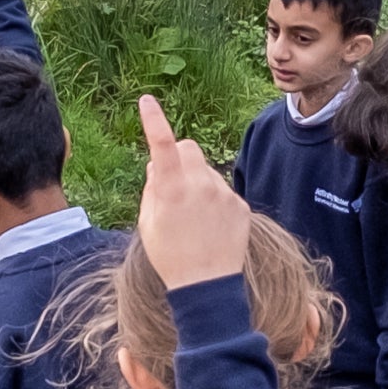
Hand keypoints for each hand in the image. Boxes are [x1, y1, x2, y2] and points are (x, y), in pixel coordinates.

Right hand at [132, 95, 252, 286]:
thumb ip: (152, 187)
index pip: (161, 143)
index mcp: (171, 188)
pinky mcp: (241, 205)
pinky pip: (223, 191)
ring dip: (198, 183)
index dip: (153, 120)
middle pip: (189, 147)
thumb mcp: (148, 222)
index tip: (147, 101)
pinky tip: (211, 227)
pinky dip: (215, 202)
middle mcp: (200, 184)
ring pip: (207, 171)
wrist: (206, 286)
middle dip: (179, 156)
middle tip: (173, 182)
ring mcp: (223, 193)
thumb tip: (158, 164)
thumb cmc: (169, 256)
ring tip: (195, 218)